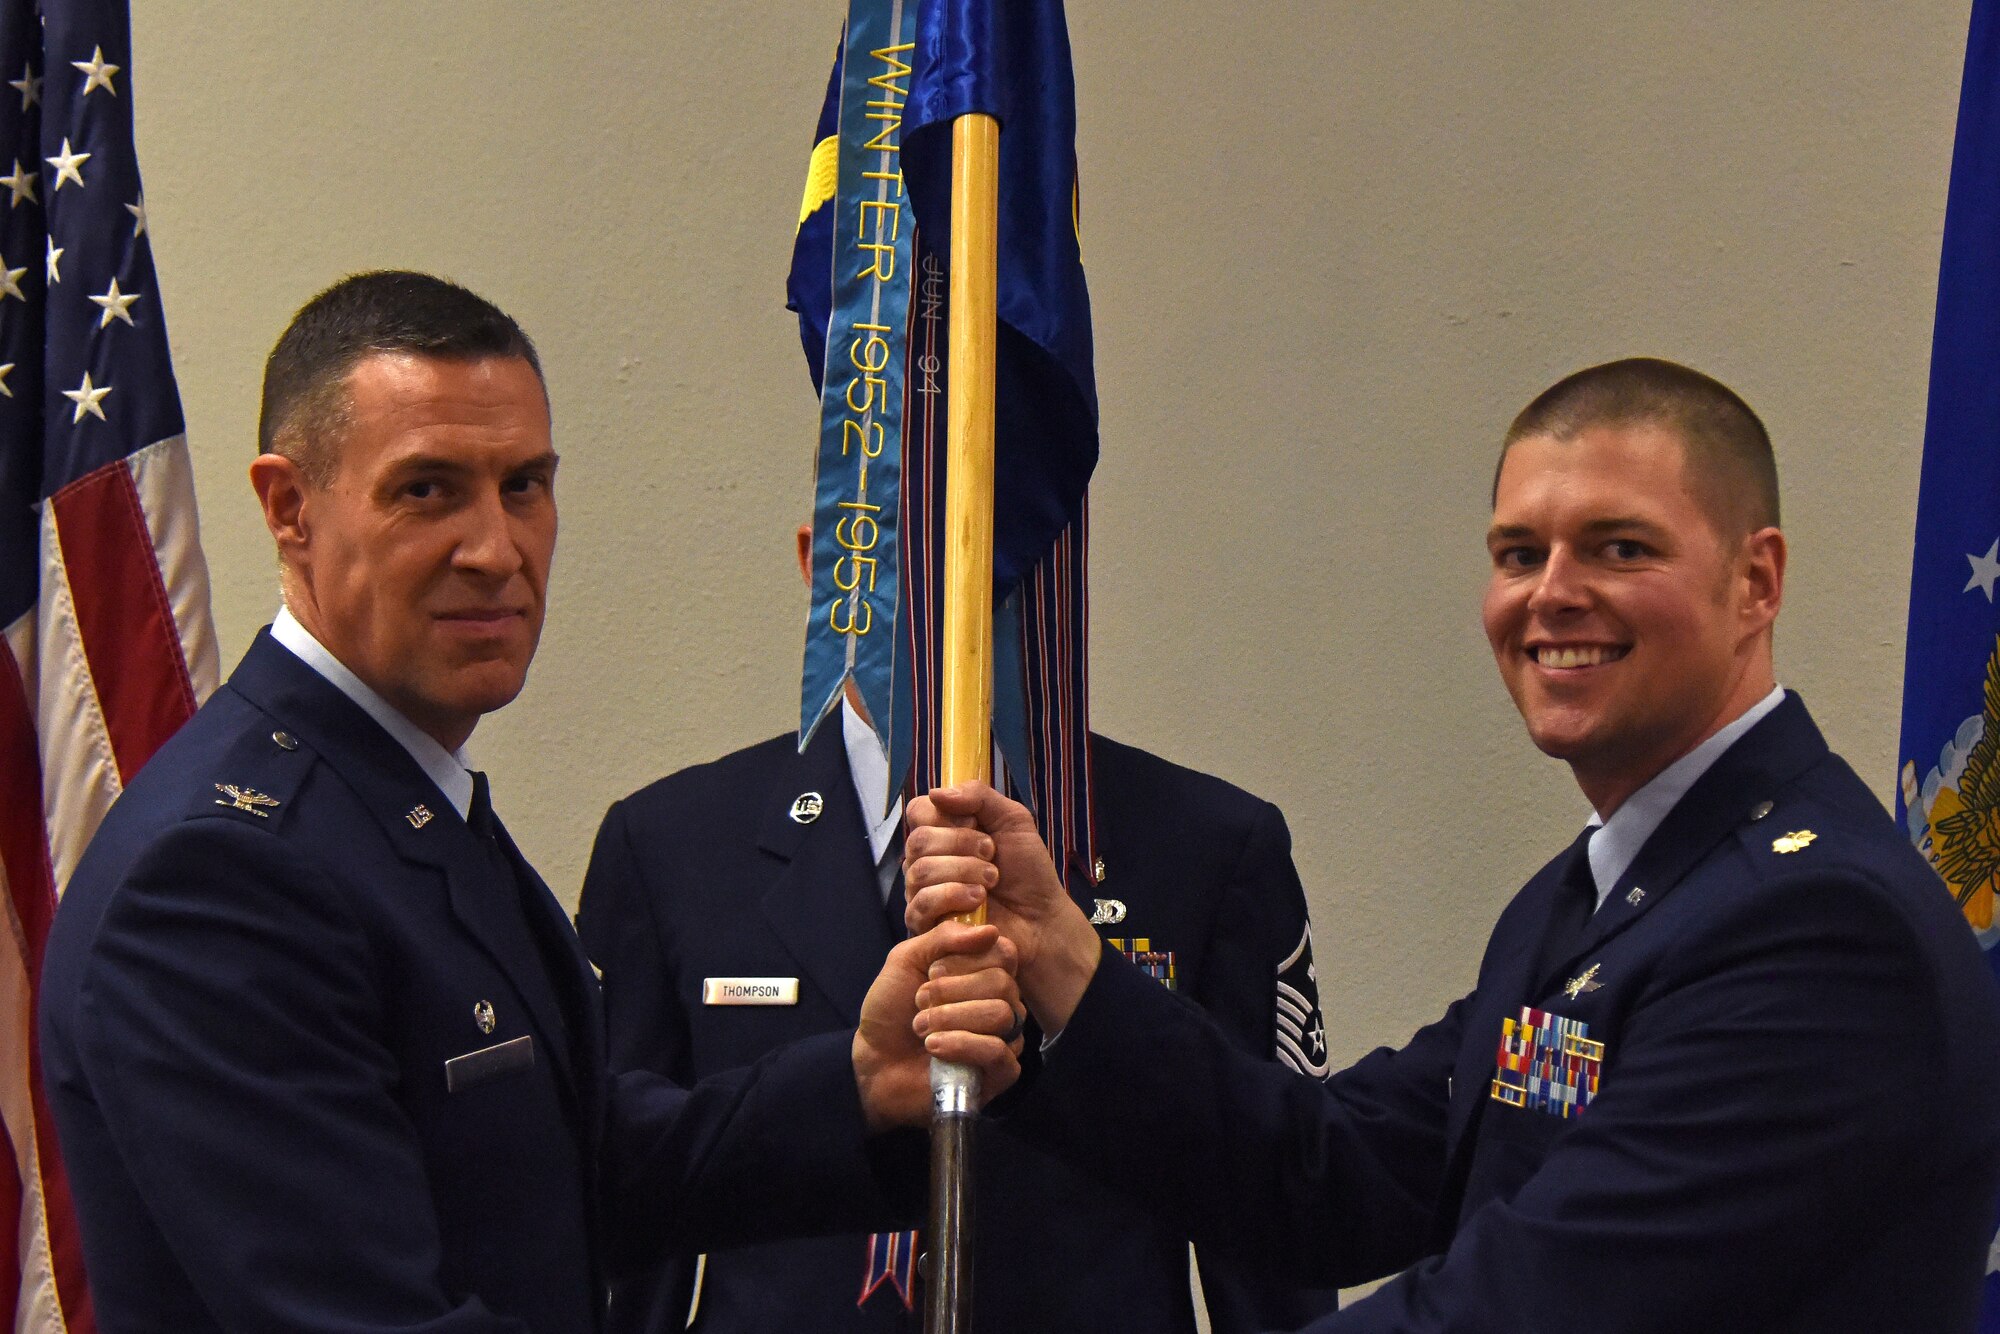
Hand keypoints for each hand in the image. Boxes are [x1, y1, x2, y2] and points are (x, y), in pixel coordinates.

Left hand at [851, 919, 1023, 1130]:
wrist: (874, 1058)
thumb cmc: (892, 1008)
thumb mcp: (907, 958)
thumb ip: (943, 936)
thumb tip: (990, 931)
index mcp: (985, 973)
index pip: (1004, 952)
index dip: (967, 958)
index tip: (932, 969)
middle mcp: (1001, 1002)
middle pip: (1003, 983)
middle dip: (952, 990)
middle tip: (920, 1000)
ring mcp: (1004, 1038)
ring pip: (1001, 1015)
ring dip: (952, 1017)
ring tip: (921, 1027)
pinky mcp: (1000, 1073)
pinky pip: (998, 1052)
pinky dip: (962, 1045)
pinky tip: (934, 1047)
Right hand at [903, 782, 1101, 1034]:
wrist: (1041, 918)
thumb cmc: (1027, 870)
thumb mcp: (1013, 820)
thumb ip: (979, 797)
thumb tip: (936, 793)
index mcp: (942, 832)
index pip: (918, 810)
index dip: (944, 815)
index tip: (976, 824)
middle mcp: (926, 859)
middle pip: (918, 840)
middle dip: (961, 845)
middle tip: (992, 855)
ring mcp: (922, 892)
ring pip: (920, 870)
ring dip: (964, 871)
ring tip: (992, 880)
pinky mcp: (925, 923)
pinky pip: (920, 904)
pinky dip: (952, 896)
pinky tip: (979, 901)